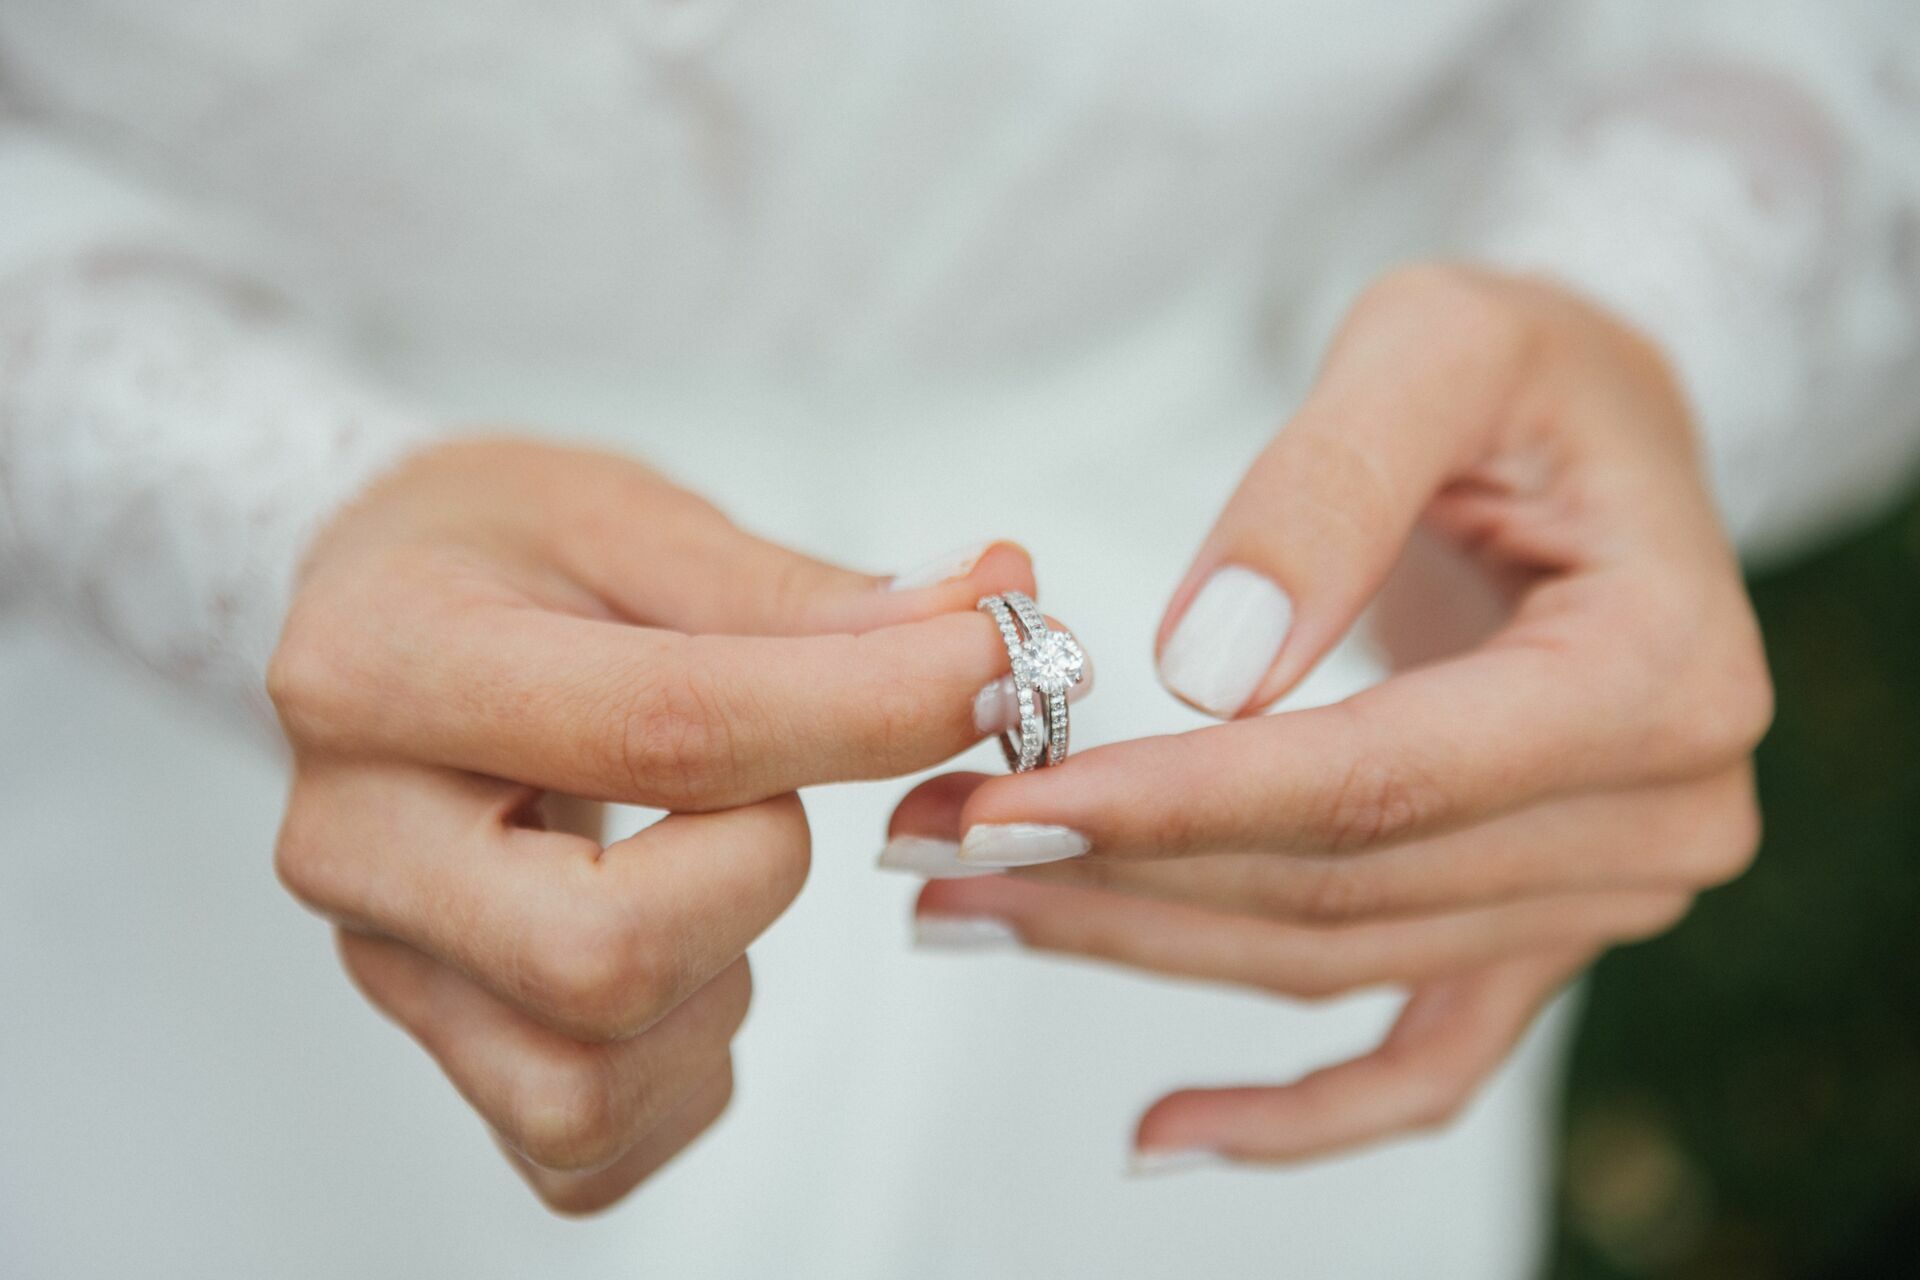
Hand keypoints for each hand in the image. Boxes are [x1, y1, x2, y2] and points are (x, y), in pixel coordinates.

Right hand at [269, 439, 1045, 1211]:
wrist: (382, 610)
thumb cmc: (500, 553)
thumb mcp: (635, 519)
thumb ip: (805, 594)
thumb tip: (996, 621)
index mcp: (387, 666)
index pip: (661, 732)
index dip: (864, 713)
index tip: (992, 673)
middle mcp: (356, 839)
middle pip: (603, 955)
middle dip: (760, 876)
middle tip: (769, 788)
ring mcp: (387, 964)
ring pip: (588, 1083)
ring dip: (719, 982)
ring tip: (707, 860)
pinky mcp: (438, 1047)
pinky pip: (585, 1142)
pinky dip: (683, 1069)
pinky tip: (688, 949)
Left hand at [886, 267, 1771, 1167]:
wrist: (1594, 434)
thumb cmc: (1522, 369)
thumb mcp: (1431, 345)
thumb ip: (1325, 486)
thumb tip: (1208, 672)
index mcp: (1656, 672)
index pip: (1377, 778)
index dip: (1174, 805)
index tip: (996, 808)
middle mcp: (1658, 814)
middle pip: (1337, 883)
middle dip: (1114, 873)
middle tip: (925, 843)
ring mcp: (1609, 889)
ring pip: (1337, 958)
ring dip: (1143, 947)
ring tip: (963, 905)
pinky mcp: (1550, 922)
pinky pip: (1428, 1056)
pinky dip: (1302, 1113)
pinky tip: (1163, 1134)